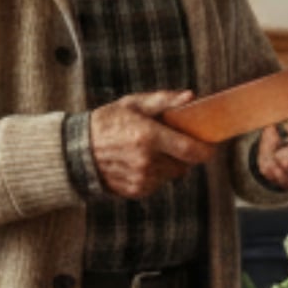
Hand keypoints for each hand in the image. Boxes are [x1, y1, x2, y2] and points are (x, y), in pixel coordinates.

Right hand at [90, 91, 216, 199]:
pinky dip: (154, 175)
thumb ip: (164, 100)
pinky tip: (138, 163)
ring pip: (172, 175)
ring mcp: (141, 178)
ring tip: (148, 151)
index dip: (206, 150)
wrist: (77, 150)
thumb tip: (191, 97)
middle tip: (169, 142)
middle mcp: (146, 160)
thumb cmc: (107, 122)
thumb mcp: (133, 104)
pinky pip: (158, 184)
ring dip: (167, 164)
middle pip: (184, 164)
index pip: (191, 150)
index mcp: (148, 136)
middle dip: (182, 154)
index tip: (210, 146)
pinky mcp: (136, 190)